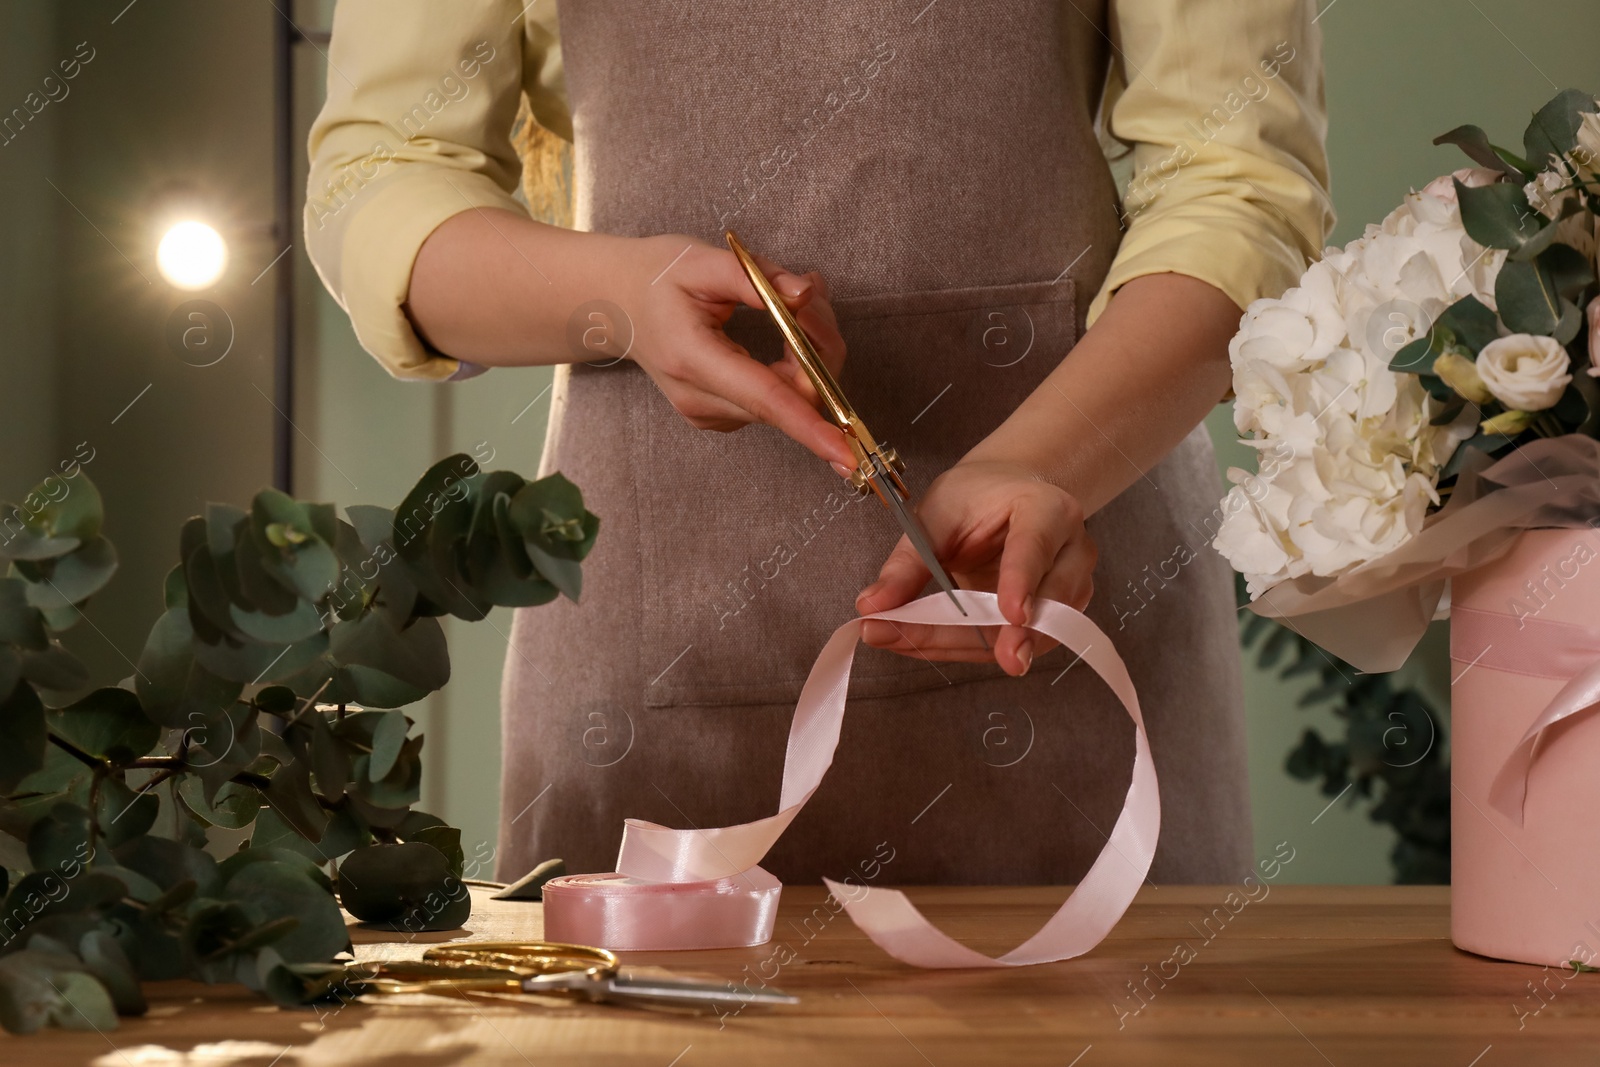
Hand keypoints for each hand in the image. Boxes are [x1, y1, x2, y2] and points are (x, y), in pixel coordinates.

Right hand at [619, 234, 855, 469]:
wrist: (616, 304)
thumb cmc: (657, 278)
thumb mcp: (701, 261)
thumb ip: (757, 277)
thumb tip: (806, 295)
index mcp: (693, 360)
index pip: (764, 399)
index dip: (810, 427)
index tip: (845, 452)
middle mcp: (700, 399)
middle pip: (790, 396)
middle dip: (819, 346)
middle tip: (811, 291)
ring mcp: (709, 414)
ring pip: (791, 398)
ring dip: (810, 350)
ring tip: (795, 296)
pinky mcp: (720, 416)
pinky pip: (778, 397)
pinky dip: (796, 362)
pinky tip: (785, 324)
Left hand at [853, 459, 1095, 675]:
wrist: (1008, 497)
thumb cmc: (974, 499)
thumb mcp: (935, 516)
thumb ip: (908, 562)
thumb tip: (871, 606)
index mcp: (1048, 510)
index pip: (1037, 547)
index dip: (1022, 581)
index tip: (1011, 614)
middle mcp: (1072, 553)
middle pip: (1037, 605)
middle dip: (976, 633)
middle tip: (914, 641)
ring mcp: (1073, 590)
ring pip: (1024, 636)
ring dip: (961, 645)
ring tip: (902, 639)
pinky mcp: (1059, 620)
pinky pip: (1014, 645)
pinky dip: (967, 648)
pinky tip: (925, 641)